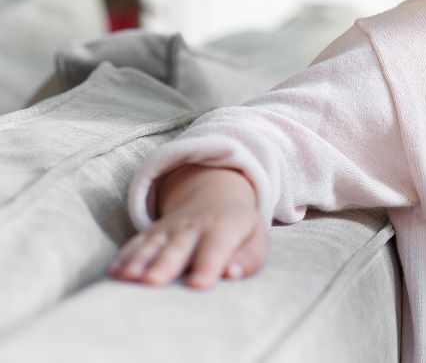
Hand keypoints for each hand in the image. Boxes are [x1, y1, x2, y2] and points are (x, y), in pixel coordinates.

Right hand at [108, 167, 267, 288]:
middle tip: (152, 282)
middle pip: (178, 248)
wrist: (214, 197)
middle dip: (164, 264)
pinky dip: (124, 257)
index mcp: (224, 227)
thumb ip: (248, 258)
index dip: (208, 265)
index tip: (198, 284)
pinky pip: (135, 244)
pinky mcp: (152, 234)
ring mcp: (169, 229)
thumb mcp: (255, 239)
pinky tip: (113, 273)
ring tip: (127, 278)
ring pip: (152, 245)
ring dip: (139, 261)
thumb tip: (232, 274)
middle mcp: (193, 226)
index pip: (216, 248)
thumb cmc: (240, 230)